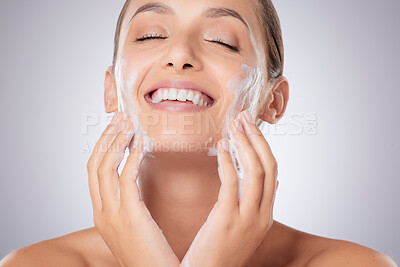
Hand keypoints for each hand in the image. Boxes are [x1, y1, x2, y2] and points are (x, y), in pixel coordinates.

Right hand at [87, 112, 179, 266]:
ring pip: (105, 168)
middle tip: (120, 118)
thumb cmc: (150, 255)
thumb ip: (129, 208)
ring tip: (129, 124)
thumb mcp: (132, 228)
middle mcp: (101, 213)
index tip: (116, 129)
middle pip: (94, 165)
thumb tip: (137, 186)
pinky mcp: (130, 216)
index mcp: (101, 215)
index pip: (93, 172)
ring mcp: (112, 215)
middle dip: (106, 138)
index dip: (103, 147)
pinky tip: (141, 144)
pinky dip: (132, 157)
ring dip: (117, 142)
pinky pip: (126, 179)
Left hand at [180, 109, 278, 266]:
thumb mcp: (248, 228)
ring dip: (245, 143)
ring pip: (255, 170)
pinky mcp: (227, 218)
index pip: (273, 173)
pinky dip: (227, 159)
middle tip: (244, 117)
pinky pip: (231, 181)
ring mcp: (247, 218)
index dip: (263, 147)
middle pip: (268, 166)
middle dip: (257, 138)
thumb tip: (273, 185)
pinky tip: (219, 146)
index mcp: (266, 215)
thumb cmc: (221, 252)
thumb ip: (260, 205)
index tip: (251, 128)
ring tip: (234, 125)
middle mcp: (262, 215)